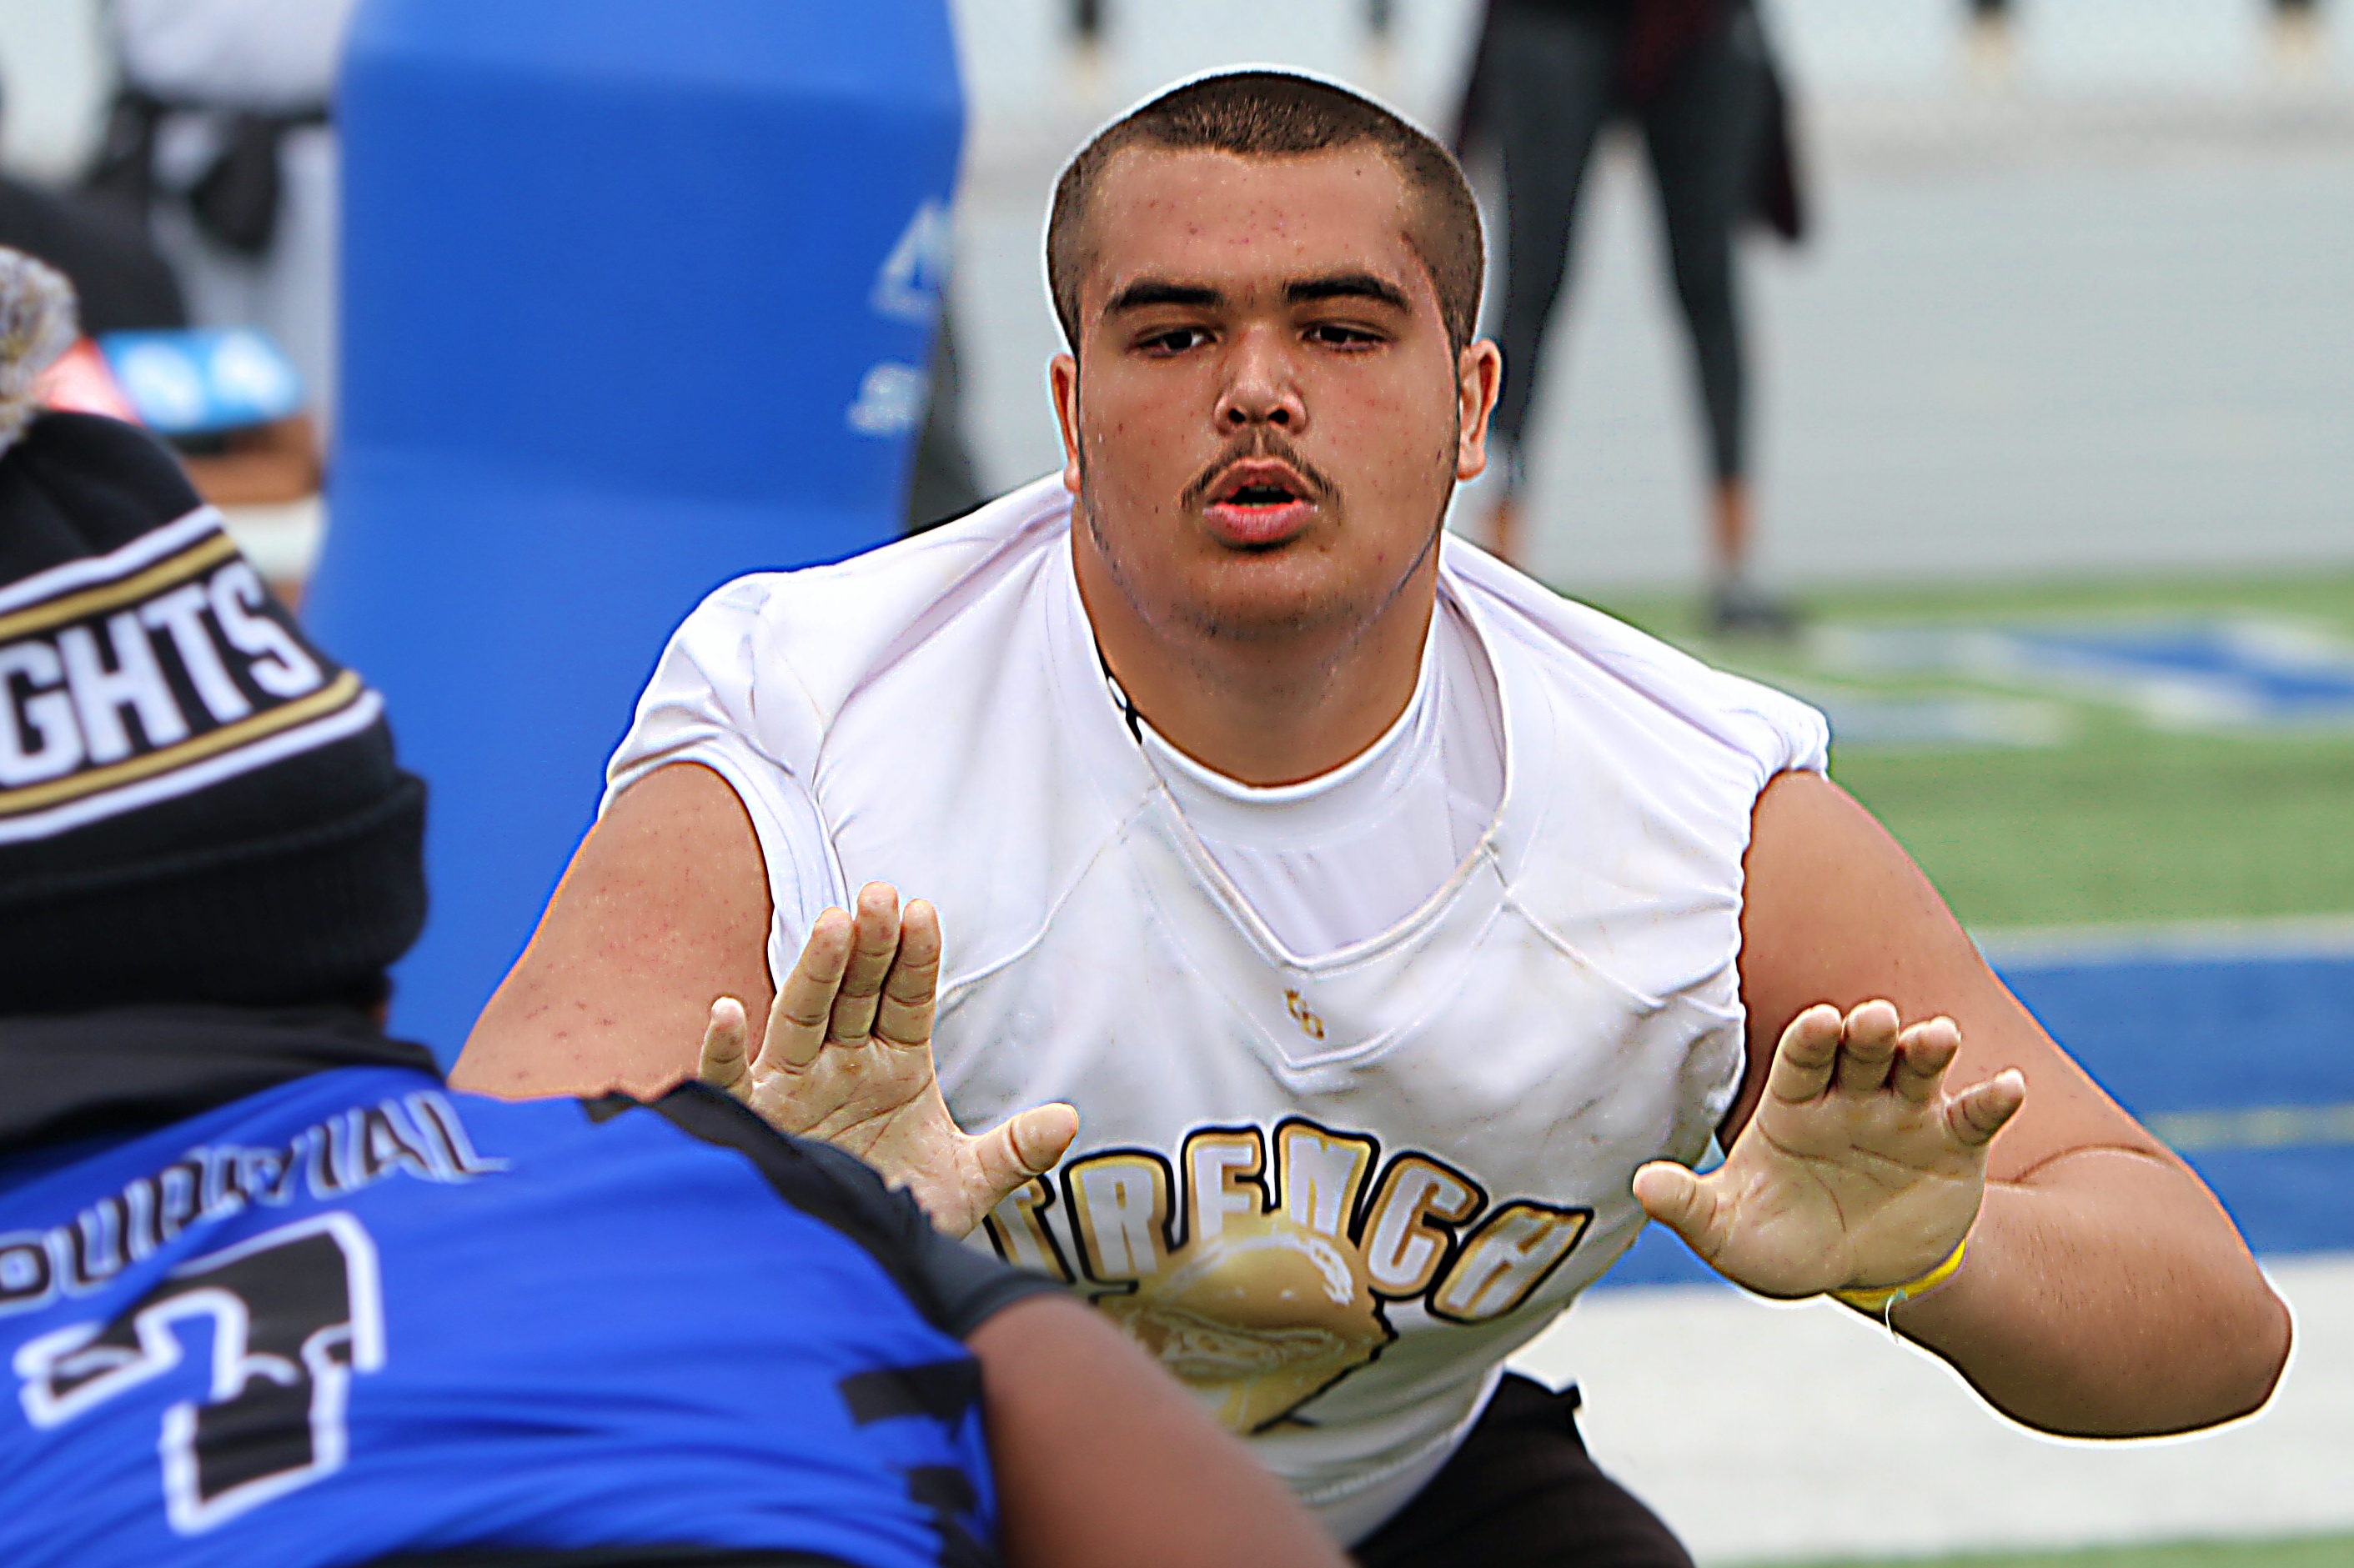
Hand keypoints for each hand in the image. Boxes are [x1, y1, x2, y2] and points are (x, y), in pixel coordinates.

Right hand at [696, 881, 1078, 1239]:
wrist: (852, 1263)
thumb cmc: (901, 1209)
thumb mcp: (966, 1183)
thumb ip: (1013, 1150)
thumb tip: (1069, 1119)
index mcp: (895, 1063)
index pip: (908, 998)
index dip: (915, 958)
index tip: (923, 911)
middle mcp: (842, 1063)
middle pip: (855, 992)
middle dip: (869, 945)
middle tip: (880, 895)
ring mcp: (795, 1087)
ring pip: (801, 1017)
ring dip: (814, 972)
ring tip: (832, 924)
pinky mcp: (756, 1123)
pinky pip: (731, 1081)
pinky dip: (722, 1050)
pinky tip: (727, 1011)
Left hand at [1632, 999, 2026, 1300]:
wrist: (1861, 1273)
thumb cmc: (1784, 1240)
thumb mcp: (1731, 1234)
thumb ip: (1691, 1208)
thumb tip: (1643, 1185)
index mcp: (1793, 1106)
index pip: (1799, 1060)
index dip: (1809, 1038)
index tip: (1818, 1021)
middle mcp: (1851, 1097)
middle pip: (1862, 1052)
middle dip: (1869, 1033)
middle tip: (1875, 1018)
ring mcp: (1905, 1116)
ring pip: (1919, 1070)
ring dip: (1929, 1050)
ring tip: (1939, 1037)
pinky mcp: (1953, 1145)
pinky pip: (1974, 1116)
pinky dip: (1992, 1100)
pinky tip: (2006, 1086)